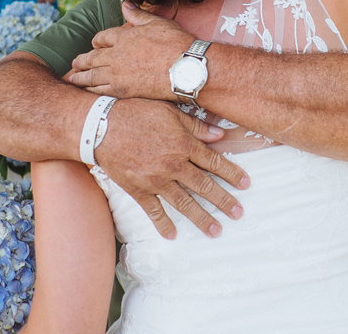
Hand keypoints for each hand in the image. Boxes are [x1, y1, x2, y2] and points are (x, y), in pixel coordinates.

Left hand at [68, 2, 194, 99]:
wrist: (186, 69)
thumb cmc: (176, 44)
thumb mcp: (157, 23)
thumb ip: (138, 15)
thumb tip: (125, 4)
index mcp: (123, 36)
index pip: (101, 38)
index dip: (96, 41)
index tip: (94, 45)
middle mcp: (116, 55)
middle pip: (91, 58)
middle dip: (81, 61)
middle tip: (73, 64)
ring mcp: (117, 74)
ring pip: (90, 76)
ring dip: (79, 77)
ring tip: (72, 79)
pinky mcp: (123, 91)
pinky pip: (99, 91)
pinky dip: (89, 91)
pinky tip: (86, 92)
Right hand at [93, 98, 249, 238]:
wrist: (101, 127)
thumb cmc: (136, 112)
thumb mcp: (169, 111)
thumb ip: (196, 126)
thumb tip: (220, 136)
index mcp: (183, 144)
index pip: (215, 162)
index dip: (232, 174)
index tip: (246, 185)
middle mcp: (173, 165)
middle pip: (204, 186)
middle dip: (223, 201)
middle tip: (238, 213)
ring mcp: (156, 181)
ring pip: (184, 203)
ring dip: (201, 218)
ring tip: (216, 231)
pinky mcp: (138, 190)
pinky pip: (153, 211)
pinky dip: (163, 224)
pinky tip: (173, 235)